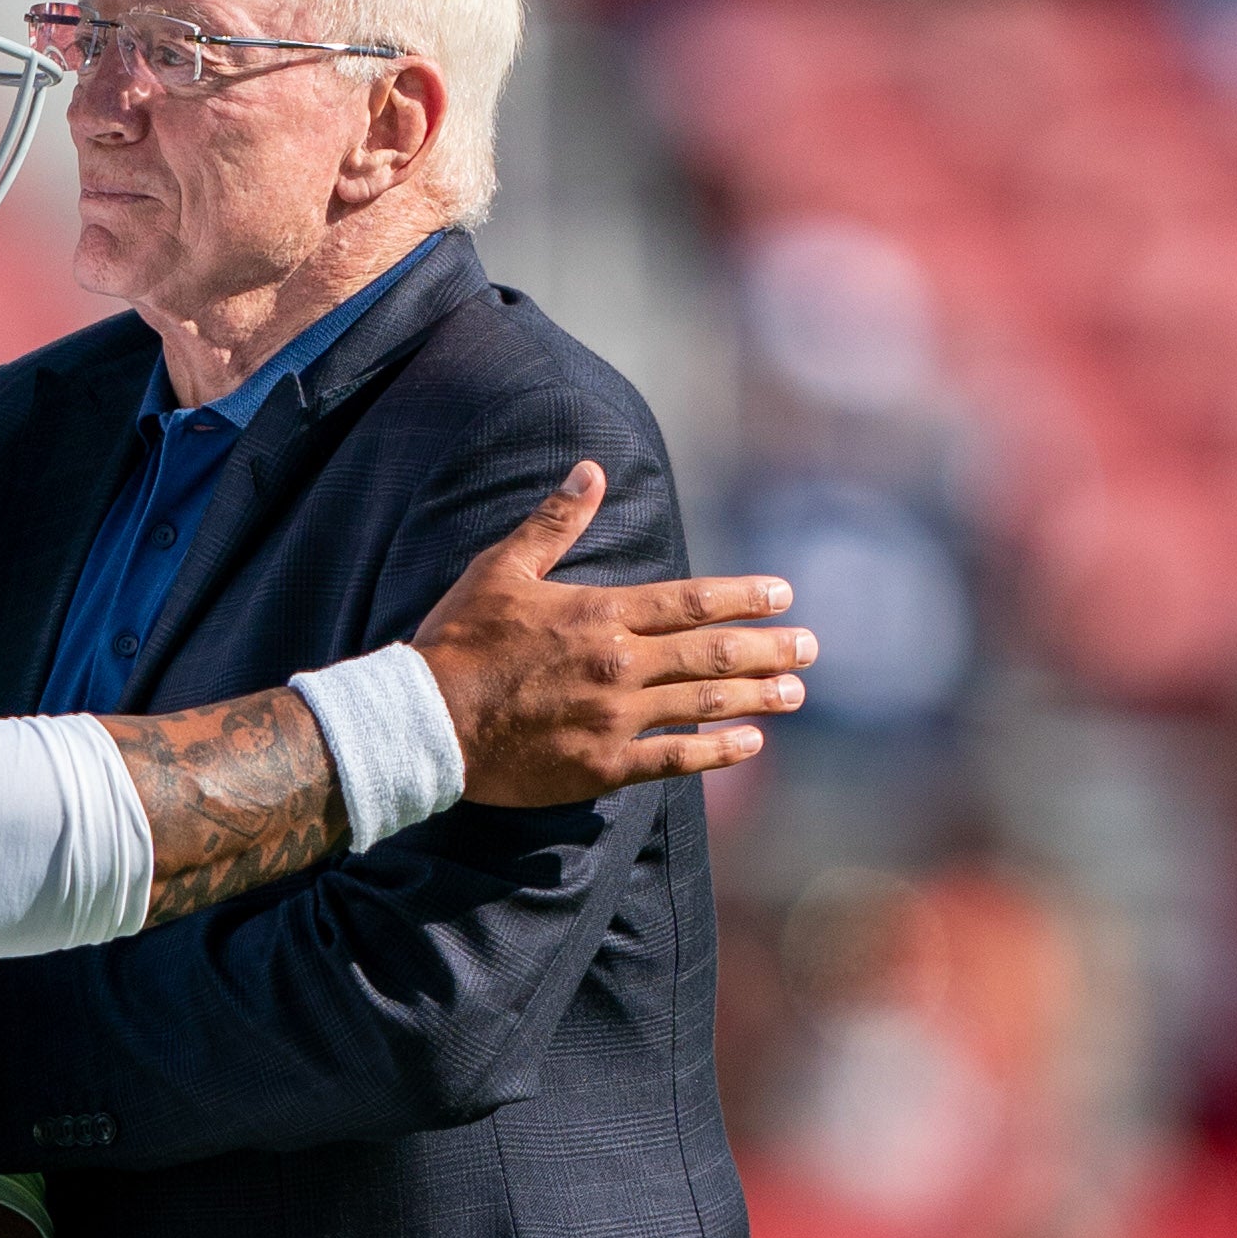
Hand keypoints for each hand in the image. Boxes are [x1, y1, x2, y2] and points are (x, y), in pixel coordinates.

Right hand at [415, 462, 808, 805]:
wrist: (426, 722)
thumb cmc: (460, 640)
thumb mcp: (501, 568)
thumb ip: (554, 523)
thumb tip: (590, 471)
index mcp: (599, 613)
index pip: (691, 601)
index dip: (744, 597)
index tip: (783, 595)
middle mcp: (619, 664)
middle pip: (712, 653)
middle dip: (768, 648)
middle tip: (810, 648)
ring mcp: (615, 719)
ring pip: (704, 704)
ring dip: (757, 696)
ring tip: (794, 692)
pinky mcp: (603, 765)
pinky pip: (675, 759)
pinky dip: (718, 751)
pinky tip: (750, 743)